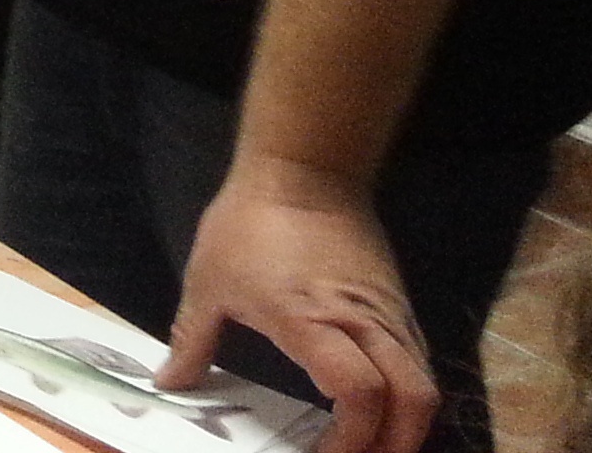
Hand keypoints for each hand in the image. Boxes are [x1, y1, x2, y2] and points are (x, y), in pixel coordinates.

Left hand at [163, 160, 436, 452]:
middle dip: (395, 445)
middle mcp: (363, 323)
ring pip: (422, 382)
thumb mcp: (208, 282)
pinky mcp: (398, 302)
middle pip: (413, 401)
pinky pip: (416, 357)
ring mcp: (388, 312)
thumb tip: (169, 383)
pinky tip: (376, 403)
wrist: (303, 168)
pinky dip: (405, 391)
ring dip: (405, 423)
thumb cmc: (248, 222)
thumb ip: (191, 341)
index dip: (351, 440)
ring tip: (369, 444)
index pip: (358, 394)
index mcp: (311, 322)